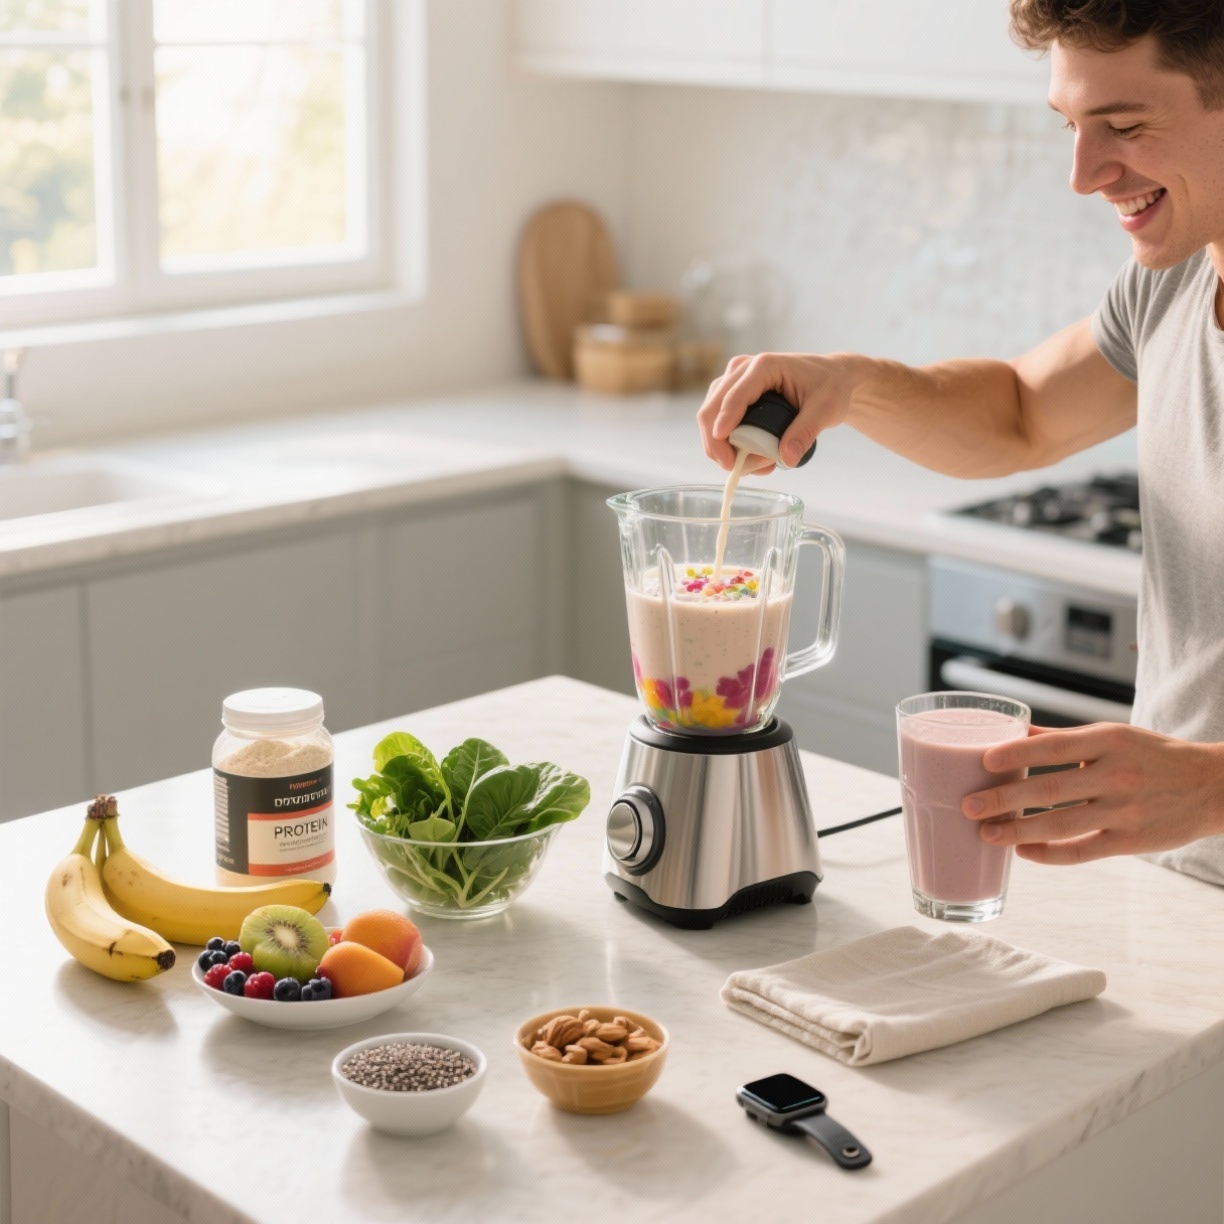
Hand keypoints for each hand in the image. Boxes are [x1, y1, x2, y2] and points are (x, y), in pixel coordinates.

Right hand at [696, 352, 862, 472]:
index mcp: (764, 366)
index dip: (724, 425)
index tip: (724, 454)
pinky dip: (727, 443)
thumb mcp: (825, 410)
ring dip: (722, 446)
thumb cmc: (829, 387)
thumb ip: (806, 432)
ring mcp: (734, 380)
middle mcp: (742, 369)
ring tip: (754, 466)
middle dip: (717, 444)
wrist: (831, 378)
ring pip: (710, 416)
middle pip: (712, 408)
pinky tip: (748, 458)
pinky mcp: (733, 393)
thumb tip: (786, 458)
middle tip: (735, 469)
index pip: (734, 396)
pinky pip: (718, 420)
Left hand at [961, 723, 1223, 863]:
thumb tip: (1014, 732)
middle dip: (1004, 799)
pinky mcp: (1131, 841)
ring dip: (1018, 830)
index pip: (1054, 746)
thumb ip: (1064, 737)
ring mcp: (1125, 810)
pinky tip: (1023, 851)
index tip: (985, 760)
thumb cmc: (1152, 756)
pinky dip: (1050, 853)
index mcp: (1109, 741)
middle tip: (968, 806)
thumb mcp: (1113, 736)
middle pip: (1049, 788)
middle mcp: (1116, 774)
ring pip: (1061, 824)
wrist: (1212, 787)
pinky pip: (1082, 851)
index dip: (1018, 753)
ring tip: (987, 833)